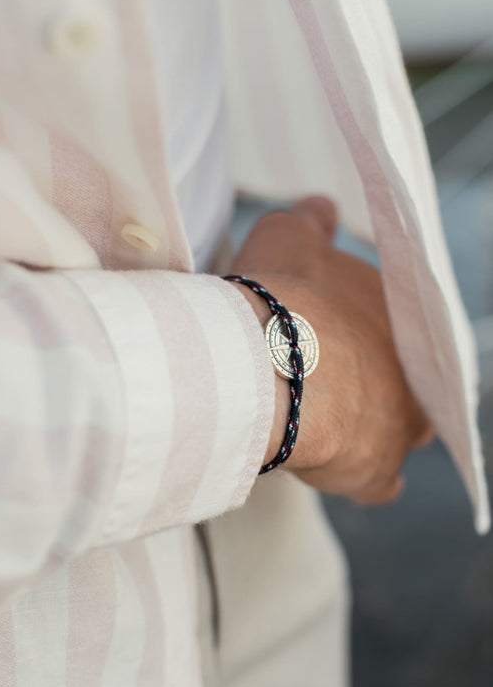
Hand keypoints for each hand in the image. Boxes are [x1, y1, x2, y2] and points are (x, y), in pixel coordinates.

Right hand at [230, 196, 433, 503]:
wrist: (275, 363)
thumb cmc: (283, 300)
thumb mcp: (286, 240)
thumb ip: (307, 222)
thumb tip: (322, 207)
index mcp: (393, 312)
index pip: (386, 322)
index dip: (354, 331)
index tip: (324, 338)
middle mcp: (411, 365)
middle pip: (401, 374)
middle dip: (374, 379)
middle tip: (329, 383)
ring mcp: (402, 421)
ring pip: (401, 427)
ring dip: (376, 428)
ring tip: (340, 430)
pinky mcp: (378, 468)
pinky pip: (379, 480)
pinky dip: (365, 477)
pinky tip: (346, 473)